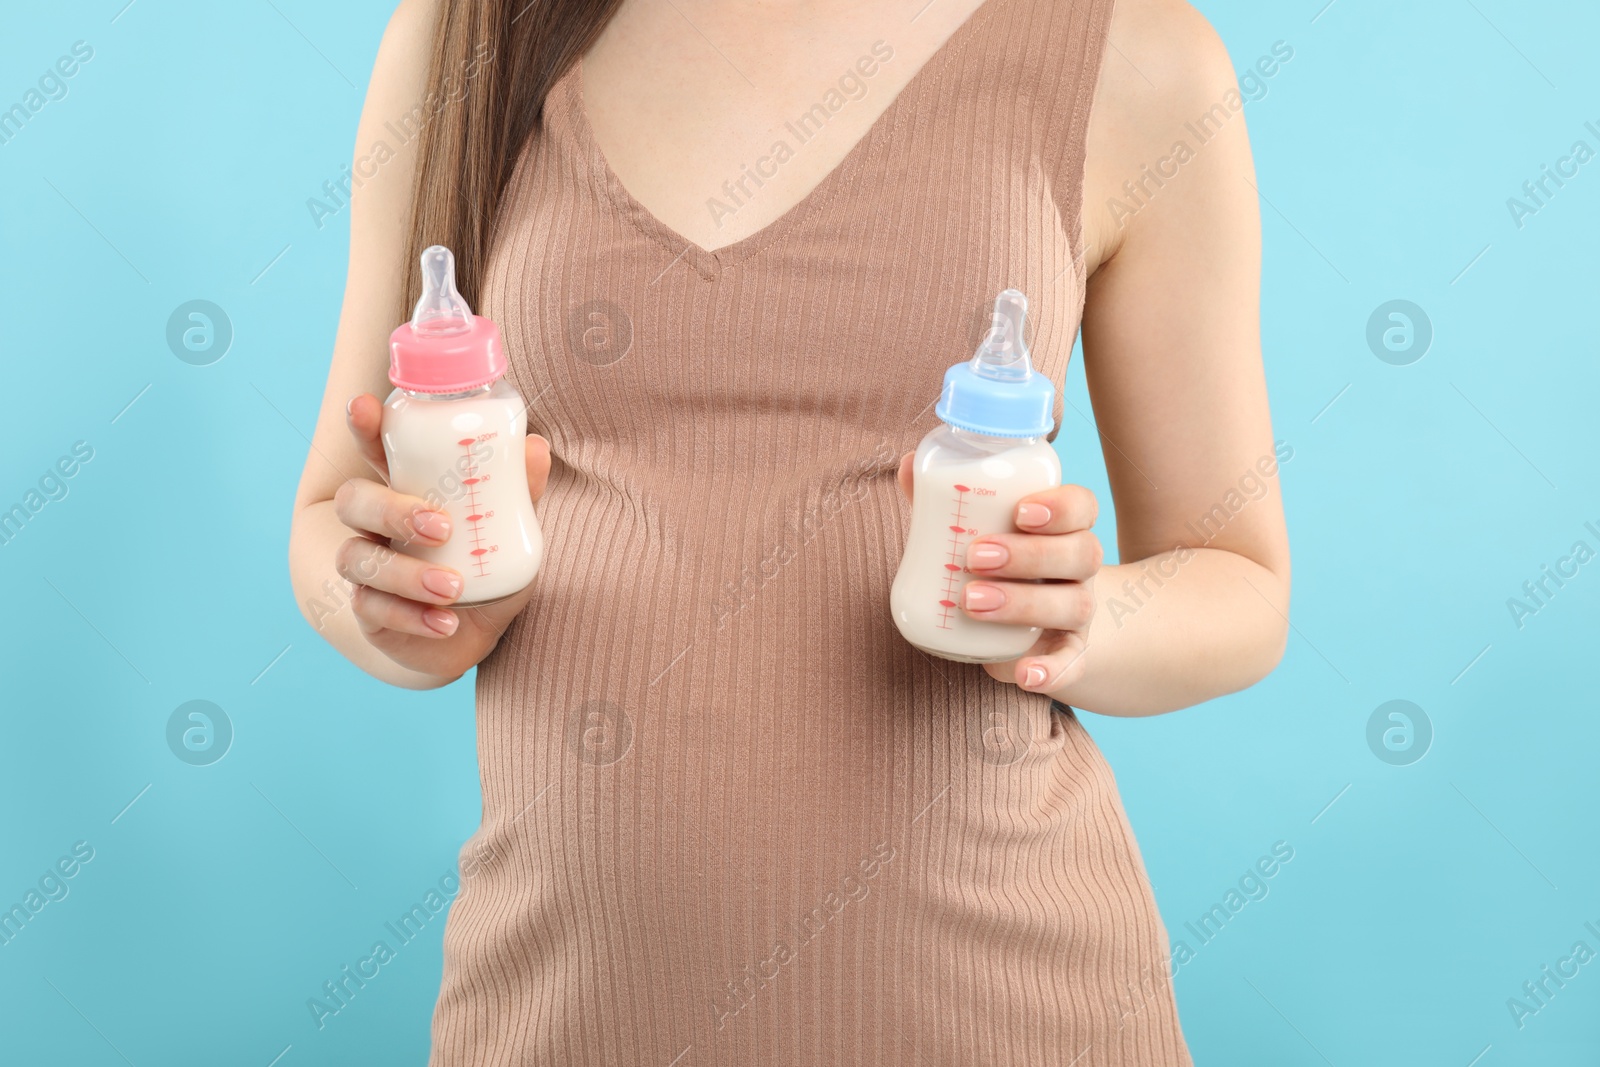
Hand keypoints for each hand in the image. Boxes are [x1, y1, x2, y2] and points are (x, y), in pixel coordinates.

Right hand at [332, 393, 550, 681]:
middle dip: (392, 510)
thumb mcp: (510, 532)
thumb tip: (536, 447)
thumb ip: (519, 494)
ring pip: (357, 559)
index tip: (363, 406)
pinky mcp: (369, 611)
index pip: (376, 452)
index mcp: (407, 491)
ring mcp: (367, 567)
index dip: (365, 429)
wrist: (474, 634)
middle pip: (353, 501)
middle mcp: (376, 526)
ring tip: (455, 589)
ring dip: (407, 574)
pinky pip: (373, 610)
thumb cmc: (485, 568)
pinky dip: (412, 617)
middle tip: (442, 528)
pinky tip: (446, 623)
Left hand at [897, 453, 1101, 694]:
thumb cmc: (1001, 565)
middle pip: (1081, 553)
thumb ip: (946, 500)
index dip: (1060, 506)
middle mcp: (1078, 569)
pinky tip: (1024, 675)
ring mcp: (1078, 613)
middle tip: (975, 557)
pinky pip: (1072, 664)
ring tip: (971, 602)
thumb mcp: (979, 532)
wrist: (1039, 628)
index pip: (1082, 506)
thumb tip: (906, 464)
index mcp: (1063, 529)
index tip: (1020, 512)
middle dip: (1029, 554)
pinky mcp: (1070, 654)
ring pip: (1074, 604)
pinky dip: (1052, 672)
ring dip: (1025, 603)